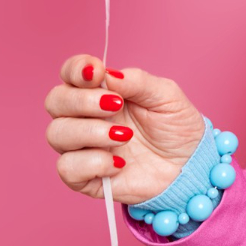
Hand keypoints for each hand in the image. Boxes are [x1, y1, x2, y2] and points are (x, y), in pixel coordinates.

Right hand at [44, 54, 207, 202]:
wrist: (190, 164)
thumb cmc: (175, 127)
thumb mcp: (166, 96)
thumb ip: (137, 81)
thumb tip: (109, 74)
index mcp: (101, 92)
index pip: (71, 74)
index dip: (76, 69)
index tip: (96, 72)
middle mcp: (85, 117)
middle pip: (55, 101)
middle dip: (82, 101)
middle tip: (115, 105)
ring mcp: (83, 147)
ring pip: (56, 134)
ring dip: (89, 132)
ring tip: (124, 136)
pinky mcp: (86, 177)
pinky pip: (67, 168)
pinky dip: (92, 163)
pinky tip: (119, 163)